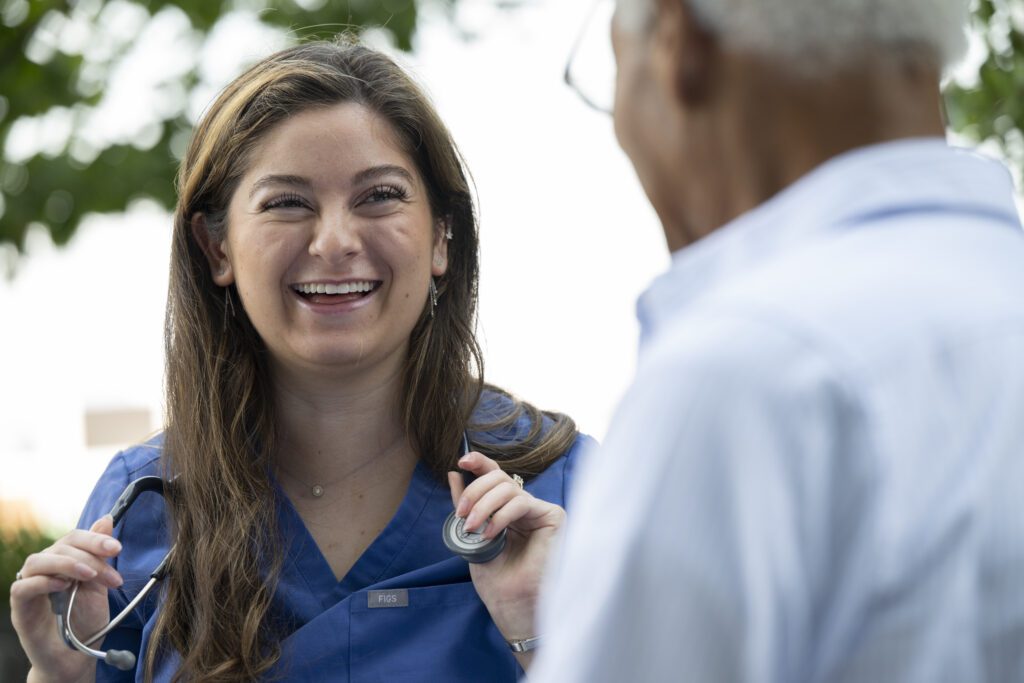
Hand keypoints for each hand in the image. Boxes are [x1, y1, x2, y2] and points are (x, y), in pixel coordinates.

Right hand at [10, 515, 123, 682]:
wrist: (74, 656)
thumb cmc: (85, 620)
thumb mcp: (99, 585)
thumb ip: (100, 556)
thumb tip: (107, 519)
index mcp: (64, 560)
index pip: (75, 537)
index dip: (95, 539)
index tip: (117, 548)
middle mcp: (45, 569)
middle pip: (61, 546)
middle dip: (90, 556)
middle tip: (111, 572)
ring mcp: (30, 586)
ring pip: (39, 560)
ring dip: (67, 564)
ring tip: (89, 576)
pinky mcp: (20, 606)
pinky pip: (22, 586)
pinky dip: (43, 582)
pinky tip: (63, 586)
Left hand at [447, 452, 564, 663]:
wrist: (510, 603)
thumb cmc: (494, 577)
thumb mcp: (471, 534)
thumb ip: (465, 504)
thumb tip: (454, 473)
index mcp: (505, 509)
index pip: (495, 477)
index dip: (480, 463)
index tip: (462, 461)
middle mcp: (524, 506)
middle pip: (499, 478)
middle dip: (475, 492)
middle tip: (462, 515)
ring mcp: (538, 510)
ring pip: (508, 488)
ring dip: (484, 505)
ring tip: (474, 528)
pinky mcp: (553, 516)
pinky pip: (522, 502)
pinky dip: (502, 515)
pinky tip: (492, 533)